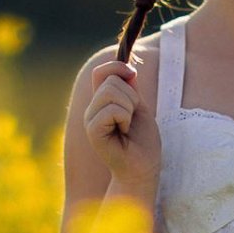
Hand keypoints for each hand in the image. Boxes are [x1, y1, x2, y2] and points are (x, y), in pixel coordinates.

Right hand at [84, 58, 161, 192]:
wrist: (143, 167)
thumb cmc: (142, 140)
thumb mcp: (138, 106)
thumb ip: (130, 87)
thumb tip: (127, 65)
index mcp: (101, 101)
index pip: (101, 71)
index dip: (118, 67)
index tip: (133, 76)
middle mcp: (92, 109)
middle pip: (111, 80)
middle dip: (131, 96)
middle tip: (132, 117)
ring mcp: (90, 119)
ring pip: (111, 92)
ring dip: (129, 108)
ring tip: (128, 125)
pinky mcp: (93, 131)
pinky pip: (111, 110)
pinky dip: (125, 118)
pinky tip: (124, 132)